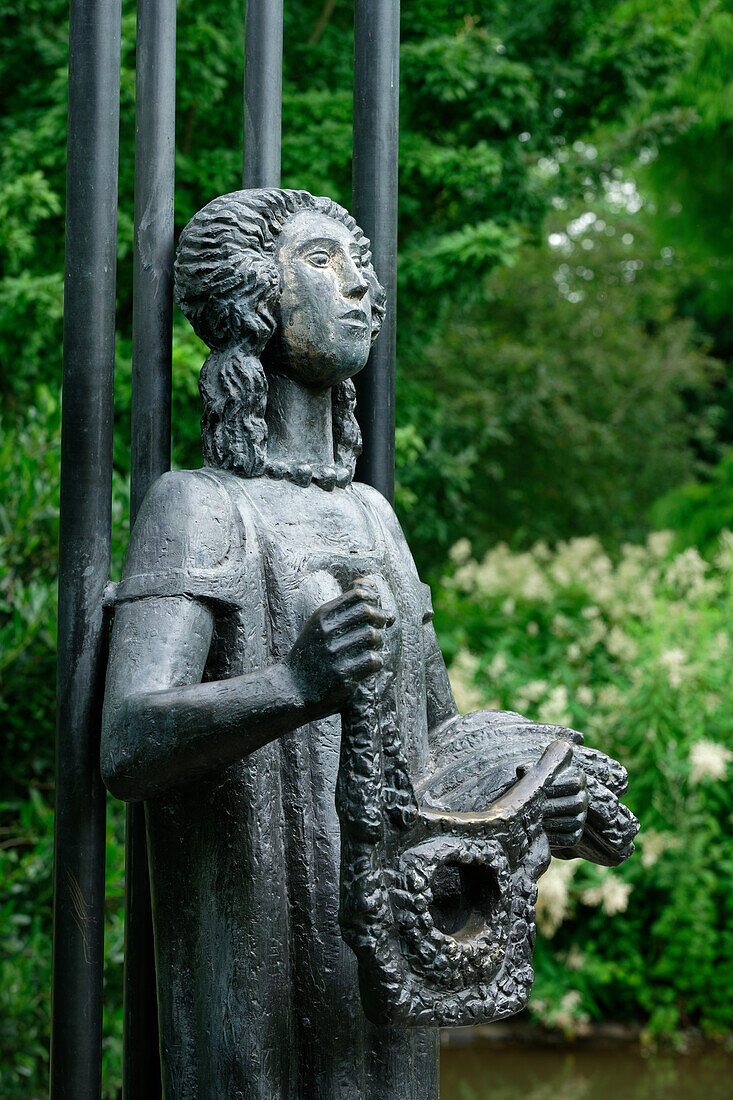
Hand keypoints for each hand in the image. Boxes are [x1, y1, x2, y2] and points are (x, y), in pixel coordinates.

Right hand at [286, 581, 386, 713]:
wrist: (292, 687)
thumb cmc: (311, 655)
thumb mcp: (320, 628)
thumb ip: (348, 616)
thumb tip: (390, 614)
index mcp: (322, 616)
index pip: (358, 596)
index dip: (373, 601)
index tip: (375, 611)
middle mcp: (327, 631)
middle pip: (367, 613)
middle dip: (380, 618)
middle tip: (381, 628)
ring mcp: (334, 653)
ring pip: (372, 635)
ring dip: (379, 642)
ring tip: (373, 648)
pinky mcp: (342, 674)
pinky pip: (372, 660)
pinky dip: (376, 661)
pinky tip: (369, 665)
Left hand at [516, 760, 587, 852]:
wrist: (531, 808)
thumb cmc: (532, 787)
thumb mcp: (531, 776)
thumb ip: (529, 771)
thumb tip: (523, 769)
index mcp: (576, 778)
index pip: (576, 783)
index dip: (558, 787)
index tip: (541, 790)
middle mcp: (583, 797)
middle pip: (578, 804)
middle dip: (555, 806)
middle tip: (538, 809)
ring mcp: (581, 817)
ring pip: (575, 822)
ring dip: (554, 822)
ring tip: (537, 821)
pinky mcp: (576, 834)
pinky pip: (571, 838)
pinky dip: (556, 837)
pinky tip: (542, 833)